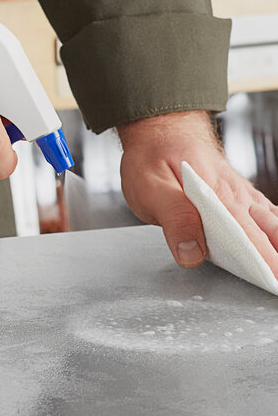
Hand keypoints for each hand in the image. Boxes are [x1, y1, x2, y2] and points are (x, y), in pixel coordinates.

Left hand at [118, 111, 277, 275]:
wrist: (161, 129)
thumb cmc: (153, 156)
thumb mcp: (150, 186)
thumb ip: (174, 218)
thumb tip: (192, 254)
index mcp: (220, 198)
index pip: (250, 239)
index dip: (265, 265)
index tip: (274, 285)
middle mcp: (239, 198)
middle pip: (272, 236)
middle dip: (277, 263)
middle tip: (276, 286)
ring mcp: (243, 197)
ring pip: (275, 228)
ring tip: (276, 277)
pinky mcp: (240, 199)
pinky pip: (269, 219)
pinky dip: (276, 236)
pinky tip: (274, 250)